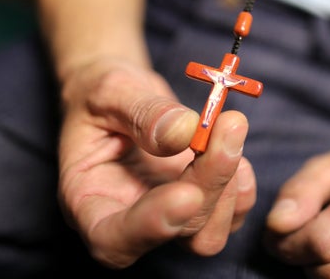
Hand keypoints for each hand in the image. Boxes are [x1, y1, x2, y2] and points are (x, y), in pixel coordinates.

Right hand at [57, 58, 256, 267]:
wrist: (121, 97)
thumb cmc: (102, 96)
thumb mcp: (110, 91)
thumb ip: (142, 112)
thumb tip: (184, 131)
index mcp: (88, 202)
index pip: (112, 239)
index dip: (151, 226)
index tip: (187, 194)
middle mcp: (129, 221)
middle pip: (177, 231)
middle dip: (209, 182)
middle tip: (229, 126)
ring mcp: (168, 217)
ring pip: (208, 233)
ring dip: (230, 186)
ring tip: (230, 127)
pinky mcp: (199, 205)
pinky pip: (231, 214)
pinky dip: (241, 185)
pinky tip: (234, 145)